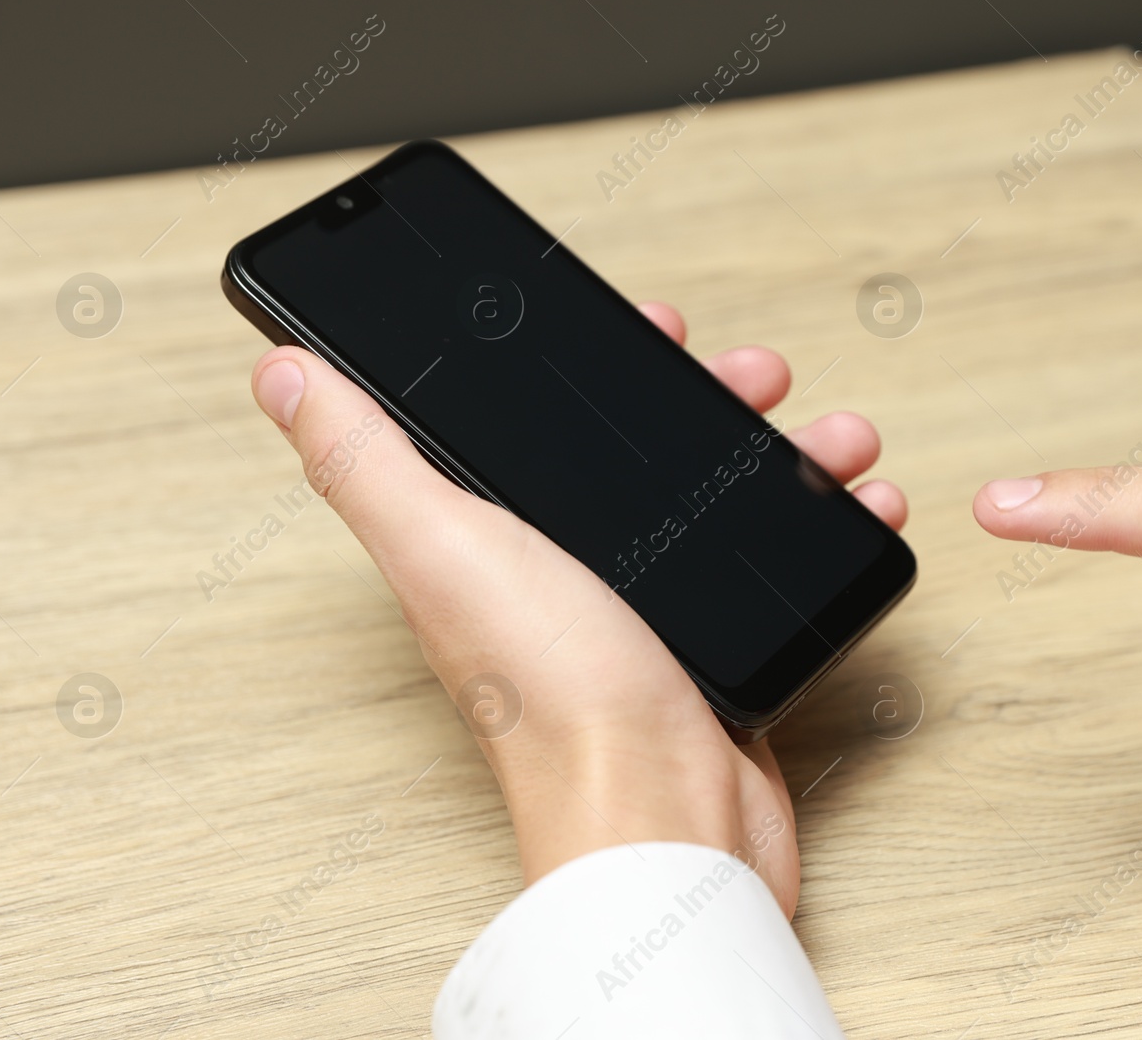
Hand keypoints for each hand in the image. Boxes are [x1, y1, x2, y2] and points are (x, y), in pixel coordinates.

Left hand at [251, 301, 907, 913]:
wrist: (663, 820)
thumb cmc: (551, 702)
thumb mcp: (447, 549)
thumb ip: (366, 461)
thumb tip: (281, 377)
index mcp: (493, 537)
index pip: (532, 423)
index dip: (586, 361)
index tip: (645, 321)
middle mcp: (564, 570)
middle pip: (642, 452)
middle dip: (707, 397)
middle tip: (756, 376)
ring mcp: (643, 609)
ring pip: (718, 499)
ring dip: (780, 453)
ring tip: (832, 439)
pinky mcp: (710, 648)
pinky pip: (769, 564)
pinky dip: (821, 525)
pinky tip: (860, 505)